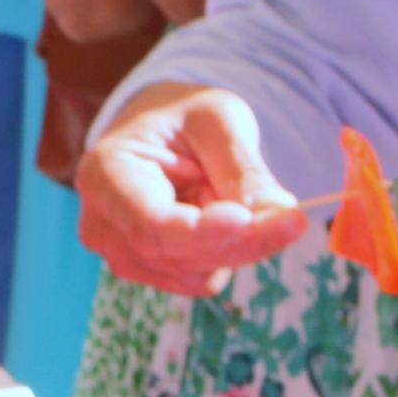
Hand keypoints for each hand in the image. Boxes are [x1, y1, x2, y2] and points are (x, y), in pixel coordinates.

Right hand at [77, 86, 307, 293]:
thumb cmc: (184, 118)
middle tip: (294, 217)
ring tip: (225, 191)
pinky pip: (204, 278)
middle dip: (243, 240)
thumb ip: (242, 166)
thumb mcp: (217, 120)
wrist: (165, 135)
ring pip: (198, 271)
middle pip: (180, 253)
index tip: (249, 220)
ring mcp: (123, 256)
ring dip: (236, 242)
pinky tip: (219, 216)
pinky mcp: (152, 274)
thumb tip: (278, 211)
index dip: (202, 230)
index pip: (151, 221)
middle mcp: (103, 226)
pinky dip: (228, 252)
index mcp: (103, 175)